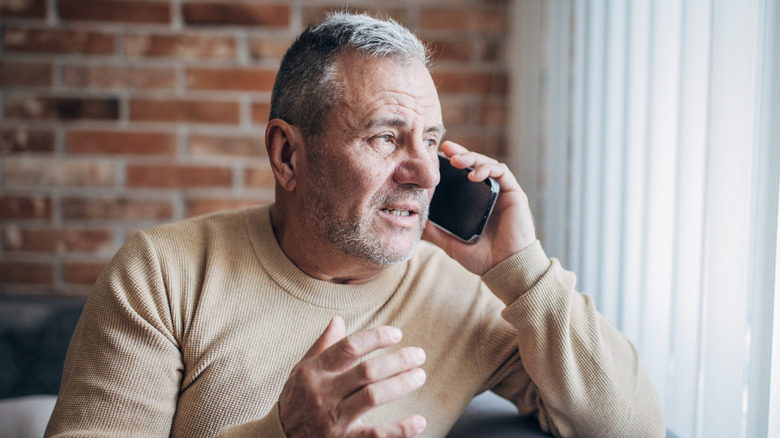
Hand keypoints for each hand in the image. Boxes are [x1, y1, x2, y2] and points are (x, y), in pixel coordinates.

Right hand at [278, 316, 427, 437]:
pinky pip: (375, 436)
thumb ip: (322, 346)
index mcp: (314, 371)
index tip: (397, 334)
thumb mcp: (301, 370)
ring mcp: (333, 419)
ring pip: (373, 397)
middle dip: (397, 361)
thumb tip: (338, 319)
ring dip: (401, 385)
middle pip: (367, 371)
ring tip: (420, 376)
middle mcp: (323, 393)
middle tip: (419, 355)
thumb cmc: (295, 400)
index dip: (376, 337)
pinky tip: (418, 421)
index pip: (349, 346)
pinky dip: (400, 429)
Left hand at [423, 141, 536, 274]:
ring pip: (488, 164)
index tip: (437, 154)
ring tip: (457, 161)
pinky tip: (474, 175)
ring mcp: (502, 193)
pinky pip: (502, 172)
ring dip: (472, 158)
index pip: (463, 176)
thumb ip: (436, 233)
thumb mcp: (452, 245)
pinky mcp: (514, 194)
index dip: (452, 162)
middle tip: (446, 150)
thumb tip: (417, 223)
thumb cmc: (483, 259)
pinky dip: (488, 169)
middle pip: (475, 165)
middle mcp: (489, 195)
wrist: (505, 269)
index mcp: (476, 203)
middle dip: (461, 154)